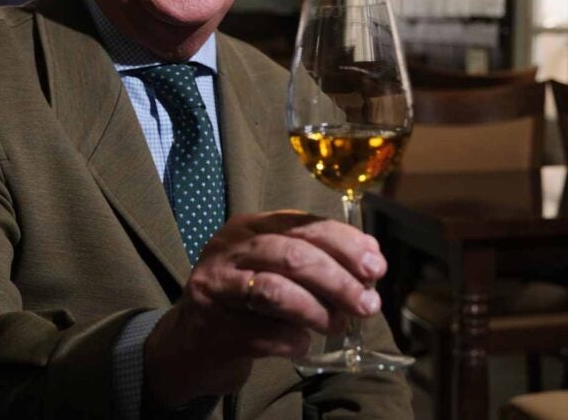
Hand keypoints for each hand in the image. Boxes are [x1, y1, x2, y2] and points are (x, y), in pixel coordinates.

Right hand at [143, 210, 386, 408]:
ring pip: (276, 290)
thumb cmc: (246, 302)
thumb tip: (371, 261)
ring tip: (339, 325)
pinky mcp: (210, 324)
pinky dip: (291, 339)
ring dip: (317, 310)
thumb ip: (319, 261)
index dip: (346, 244)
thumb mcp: (278, 270)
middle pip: (293, 254)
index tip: (376, 266)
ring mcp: (216, 284)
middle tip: (367, 304)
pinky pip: (262, 332)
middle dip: (339, 280)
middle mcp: (230, 247)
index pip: (306, 224)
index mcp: (252, 226)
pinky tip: (302, 344)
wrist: (191, 344)